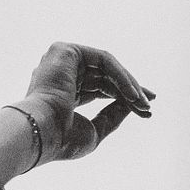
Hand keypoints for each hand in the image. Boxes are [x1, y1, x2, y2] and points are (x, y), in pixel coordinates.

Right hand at [19, 43, 153, 161]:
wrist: (42, 132)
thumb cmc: (62, 139)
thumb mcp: (95, 129)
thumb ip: (112, 115)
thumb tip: (132, 104)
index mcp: (61, 93)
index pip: (99, 89)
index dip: (123, 97)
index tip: (146, 109)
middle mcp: (60, 74)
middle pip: (105, 78)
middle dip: (130, 91)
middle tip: (148, 106)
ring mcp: (60, 61)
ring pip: (107, 67)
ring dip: (128, 85)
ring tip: (142, 103)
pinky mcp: (65, 51)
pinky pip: (103, 59)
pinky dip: (121, 75)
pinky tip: (131, 94)